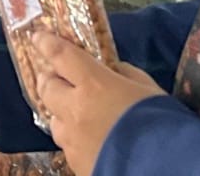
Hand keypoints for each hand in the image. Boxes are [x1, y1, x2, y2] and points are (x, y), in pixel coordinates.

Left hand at [33, 33, 163, 175]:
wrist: (162, 167)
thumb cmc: (161, 123)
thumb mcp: (148, 89)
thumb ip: (126, 74)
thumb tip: (113, 70)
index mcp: (93, 85)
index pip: (61, 56)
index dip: (47, 44)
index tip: (38, 37)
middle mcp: (75, 110)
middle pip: (47, 88)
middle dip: (49, 79)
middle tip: (55, 76)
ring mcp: (72, 140)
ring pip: (54, 120)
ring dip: (60, 112)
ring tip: (74, 112)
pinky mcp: (75, 162)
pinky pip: (67, 145)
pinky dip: (74, 137)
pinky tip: (89, 139)